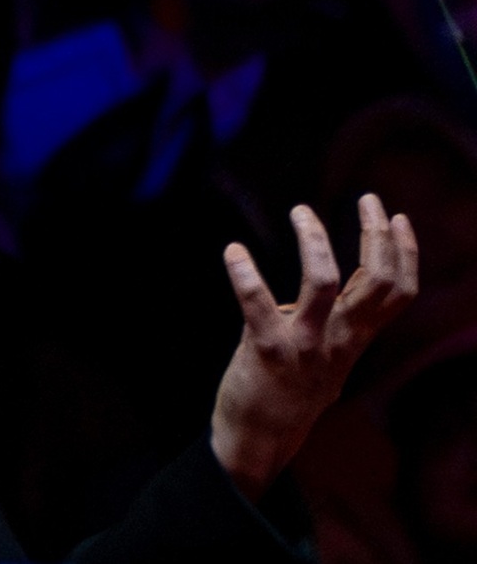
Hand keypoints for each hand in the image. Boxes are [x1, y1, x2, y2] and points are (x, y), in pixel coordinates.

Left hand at [210, 194, 416, 499]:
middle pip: (377, 282)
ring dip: (315, 242)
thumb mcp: (329, 356)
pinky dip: (245, 274)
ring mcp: (305, 345)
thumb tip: (339, 284)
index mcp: (355, 338)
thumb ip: (337, 322)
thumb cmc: (291, 390)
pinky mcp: (266, 349)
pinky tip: (233, 251)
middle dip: (377, 235)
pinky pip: (257, 304)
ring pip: (325, 283)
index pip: (397, 291)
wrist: (261, 439)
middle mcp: (339, 340)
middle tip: (368, 198)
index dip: (404, 252)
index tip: (397, 216)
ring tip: (301, 210)